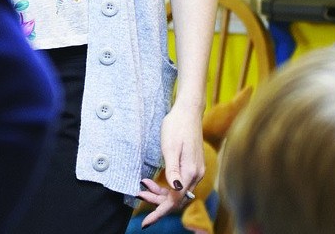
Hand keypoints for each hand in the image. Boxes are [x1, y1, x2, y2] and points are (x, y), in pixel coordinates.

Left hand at [138, 104, 206, 226]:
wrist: (188, 111)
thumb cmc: (177, 126)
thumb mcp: (170, 147)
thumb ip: (173, 170)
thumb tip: (176, 188)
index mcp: (190, 172)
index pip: (174, 201)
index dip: (159, 212)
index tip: (146, 223)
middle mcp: (196, 175)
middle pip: (175, 198)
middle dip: (156, 201)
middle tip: (138, 195)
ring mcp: (195, 171)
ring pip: (176, 192)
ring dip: (159, 193)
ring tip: (142, 187)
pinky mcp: (192, 167)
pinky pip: (178, 183)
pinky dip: (165, 185)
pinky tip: (152, 181)